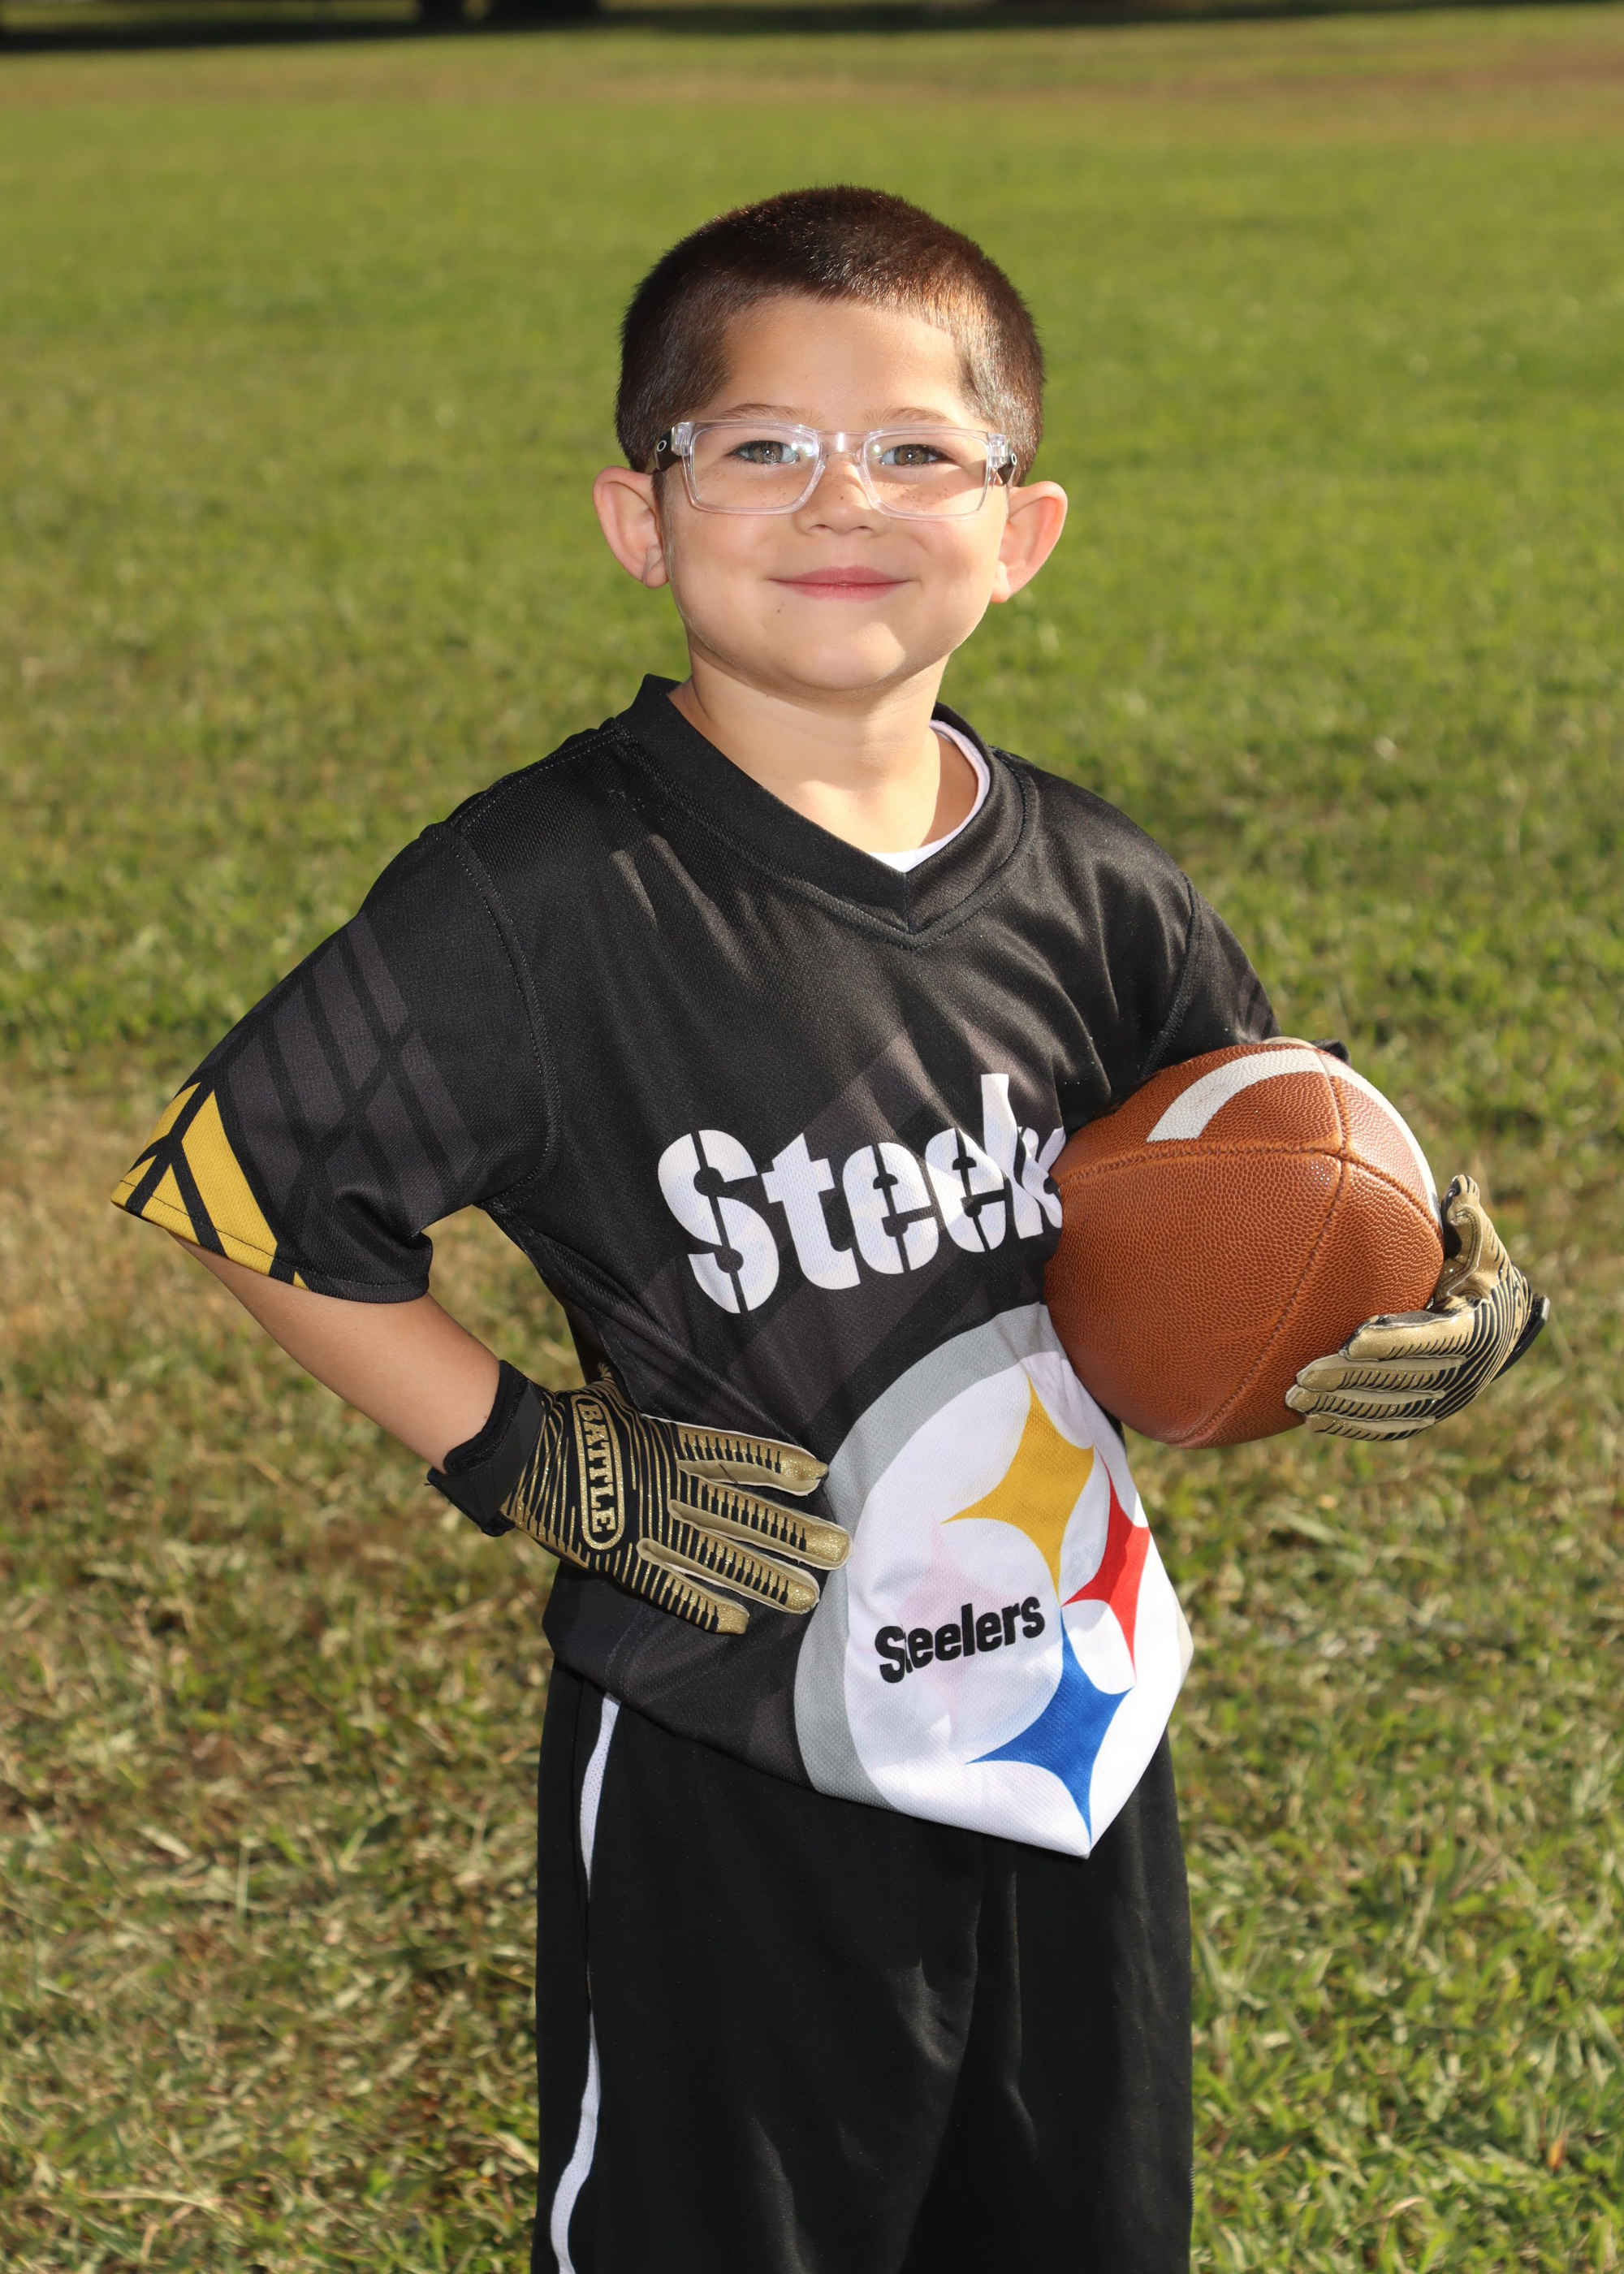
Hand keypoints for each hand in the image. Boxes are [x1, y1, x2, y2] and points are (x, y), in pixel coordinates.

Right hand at [429, 1362, 848, 1633]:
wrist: (520, 1454)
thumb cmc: (571, 1416)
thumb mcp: (620, 1393)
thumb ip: (656, 1395)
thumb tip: (673, 1364)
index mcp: (671, 1441)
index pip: (737, 1454)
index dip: (777, 1463)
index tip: (818, 1473)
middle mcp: (671, 1485)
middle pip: (743, 1512)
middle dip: (793, 1532)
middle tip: (840, 1549)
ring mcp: (649, 1526)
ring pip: (719, 1555)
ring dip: (766, 1576)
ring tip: (807, 1595)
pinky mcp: (623, 1559)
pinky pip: (671, 1588)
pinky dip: (704, 1605)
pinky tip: (739, 1622)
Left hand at [1284, 1176, 1548, 1441]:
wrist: (1504, 1323)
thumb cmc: (1479, 1273)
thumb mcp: (1482, 1245)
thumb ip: (1469, 1219)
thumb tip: (1459, 1189)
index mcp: (1473, 1330)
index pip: (1430, 1339)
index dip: (1393, 1341)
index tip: (1353, 1341)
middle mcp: (1461, 1373)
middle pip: (1398, 1379)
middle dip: (1348, 1379)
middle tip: (1302, 1375)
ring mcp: (1443, 1399)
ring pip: (1386, 1408)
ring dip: (1340, 1406)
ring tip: (1295, 1398)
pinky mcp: (1427, 1414)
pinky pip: (1387, 1425)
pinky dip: (1352, 1425)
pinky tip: (1315, 1421)